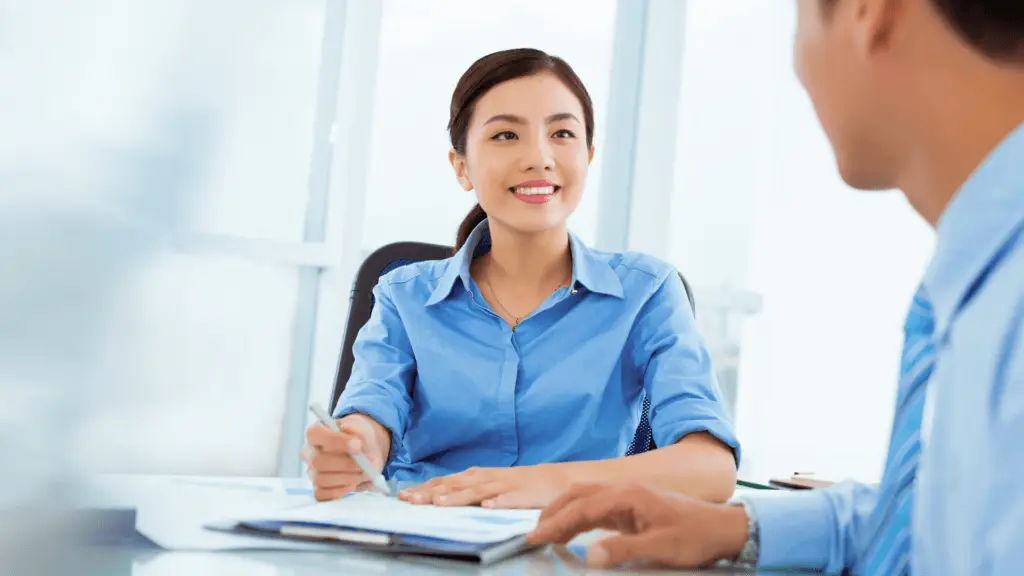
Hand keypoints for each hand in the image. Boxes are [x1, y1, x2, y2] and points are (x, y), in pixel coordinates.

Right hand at [300, 413, 389, 500]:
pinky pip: (322, 495)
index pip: (315, 434)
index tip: (358, 445)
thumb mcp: (362, 430)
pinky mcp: (318, 489)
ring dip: (347, 478)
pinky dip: (339, 491)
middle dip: (346, 464)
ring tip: (367, 474)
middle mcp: (309, 453)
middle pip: (318, 461)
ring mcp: (312, 472)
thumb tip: (346, 427)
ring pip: (320, 479)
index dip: (336, 441)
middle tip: (368, 464)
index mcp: (315, 434)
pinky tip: (353, 485)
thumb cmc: (358, 440)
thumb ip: (356, 429)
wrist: (365, 453)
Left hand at [398, 464, 570, 508]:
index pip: (443, 483)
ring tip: (440, 504)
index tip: (403, 496)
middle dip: (431, 493)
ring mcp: (502, 486)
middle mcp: (484, 479)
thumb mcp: (485, 485)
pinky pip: (508, 499)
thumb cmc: (513, 485)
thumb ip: (463, 491)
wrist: (551, 480)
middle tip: (410, 500)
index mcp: (473, 477)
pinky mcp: (521, 495)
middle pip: (454, 486)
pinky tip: (488, 506)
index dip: (423, 489)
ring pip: (476, 492)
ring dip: (457, 497)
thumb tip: (433, 499)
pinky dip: (498, 502)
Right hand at [526, 483, 748, 569]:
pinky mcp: (633, 508)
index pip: (581, 508)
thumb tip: (590, 556)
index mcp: (627, 495)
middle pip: (578, 496)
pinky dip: (580, 518)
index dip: (555, 523)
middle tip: (533, 535)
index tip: (534, 537)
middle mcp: (624, 491)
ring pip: (586, 499)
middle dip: (553, 513)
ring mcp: (628, 498)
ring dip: (564, 513)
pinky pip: (598, 508)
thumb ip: (623, 550)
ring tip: (547, 533)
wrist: (722, 528)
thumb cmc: (694, 536)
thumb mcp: (660, 547)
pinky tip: (574, 532)